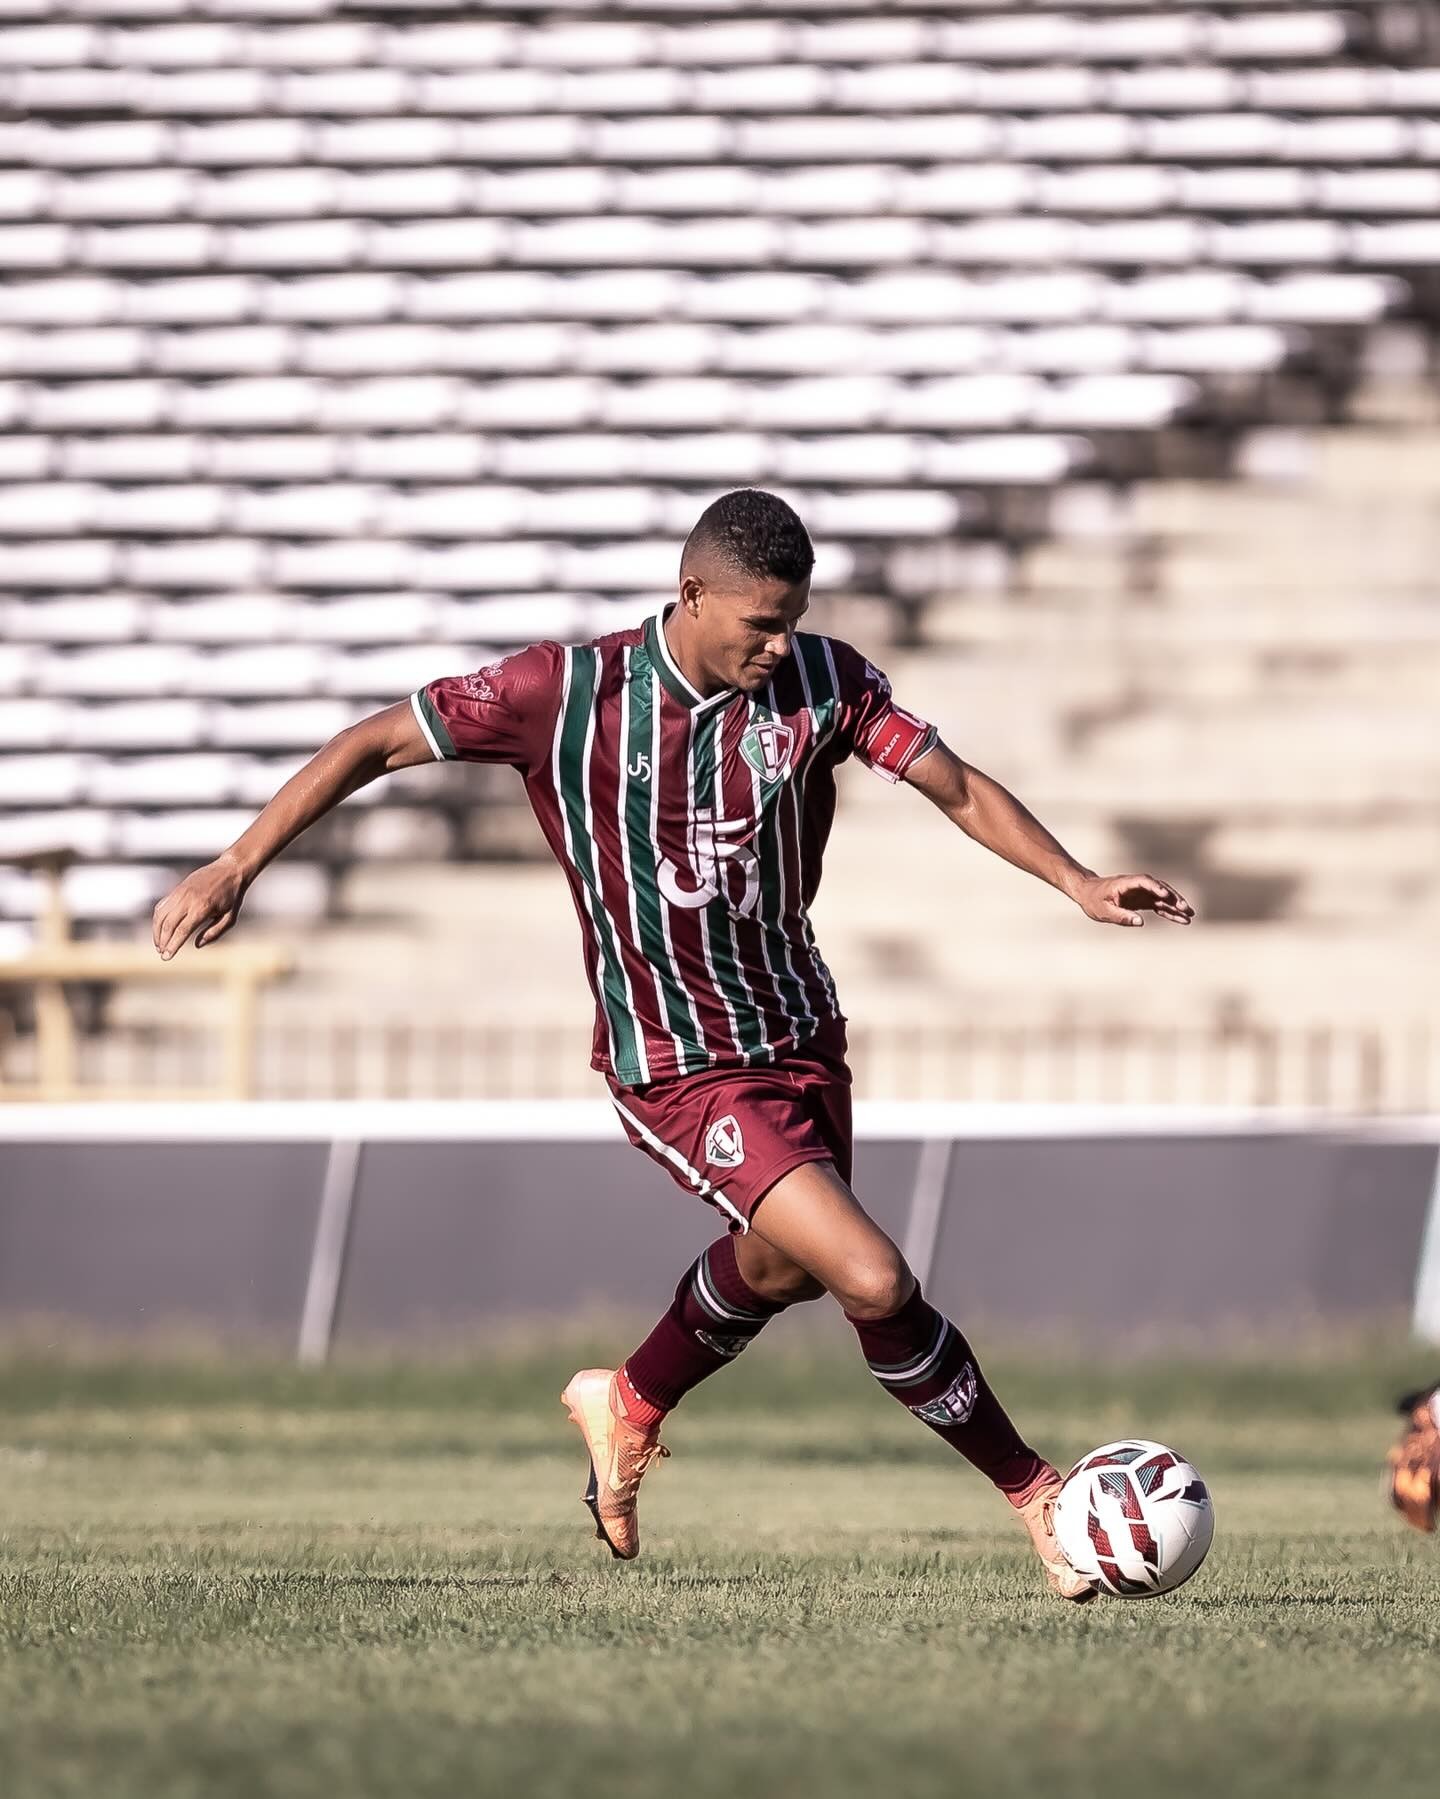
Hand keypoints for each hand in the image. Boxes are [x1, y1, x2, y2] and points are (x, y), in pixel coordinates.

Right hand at [151, 853, 248, 959]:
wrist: (230, 869)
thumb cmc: (232, 896)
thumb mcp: (230, 918)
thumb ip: (214, 933)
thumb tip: (196, 945)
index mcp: (203, 908)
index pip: (182, 931)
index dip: (172, 946)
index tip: (166, 957)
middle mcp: (188, 899)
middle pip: (168, 925)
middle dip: (162, 942)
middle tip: (162, 953)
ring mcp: (180, 892)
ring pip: (160, 915)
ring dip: (156, 932)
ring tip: (159, 944)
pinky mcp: (177, 889)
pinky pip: (161, 906)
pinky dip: (157, 919)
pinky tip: (160, 929)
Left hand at [1071, 872, 1193, 927]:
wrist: (1087, 892)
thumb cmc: (1093, 900)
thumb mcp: (1103, 911)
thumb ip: (1121, 916)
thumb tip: (1140, 922)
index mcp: (1126, 883)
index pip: (1145, 882)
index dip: (1156, 888)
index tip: (1166, 895)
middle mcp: (1137, 885)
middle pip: (1159, 888)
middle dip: (1173, 898)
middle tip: (1186, 908)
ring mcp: (1141, 892)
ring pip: (1162, 897)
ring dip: (1176, 906)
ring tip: (1190, 916)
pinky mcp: (1143, 900)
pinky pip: (1159, 905)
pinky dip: (1170, 912)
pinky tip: (1182, 919)